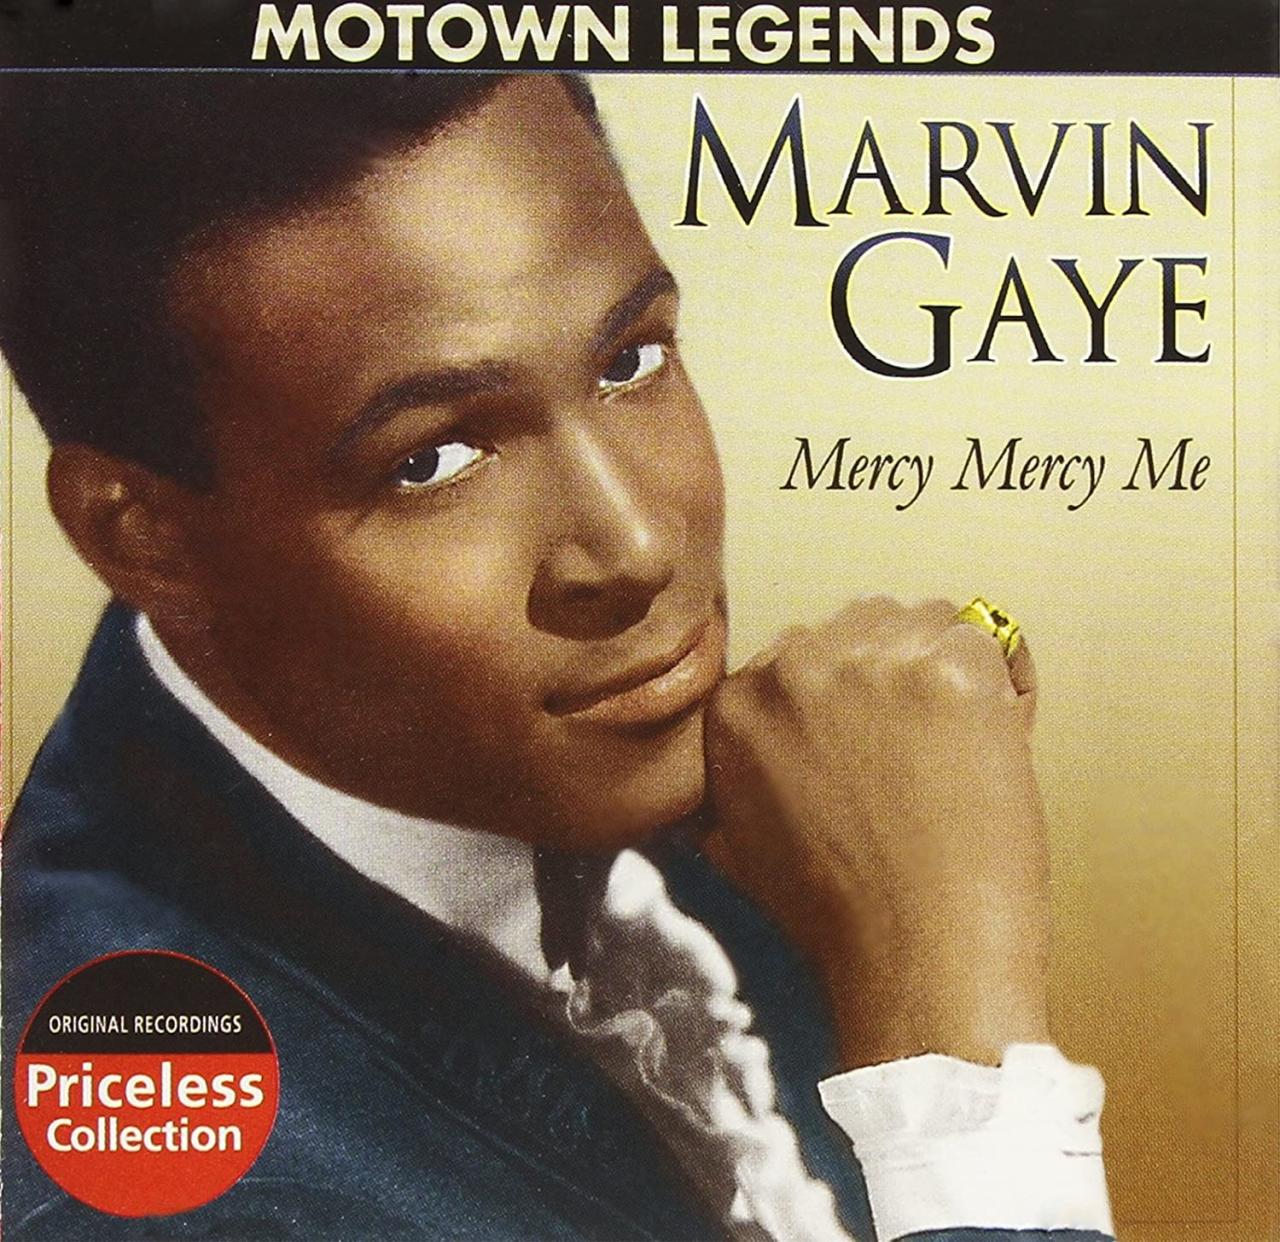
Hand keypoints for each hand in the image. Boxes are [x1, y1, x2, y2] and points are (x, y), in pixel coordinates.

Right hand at [702, 596, 1049, 1068]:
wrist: (912, 955)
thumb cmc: (833, 913)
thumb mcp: (737, 837)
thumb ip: (740, 768)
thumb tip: (758, 743)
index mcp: (736, 702)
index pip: (801, 651)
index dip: (849, 693)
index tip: (876, 733)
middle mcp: (792, 665)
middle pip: (862, 622)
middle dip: (894, 670)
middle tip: (920, 741)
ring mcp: (870, 663)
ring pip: (927, 620)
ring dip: (945, 668)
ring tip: (958, 743)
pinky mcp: (947, 672)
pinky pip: (988, 641)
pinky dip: (1004, 685)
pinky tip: (997, 741)